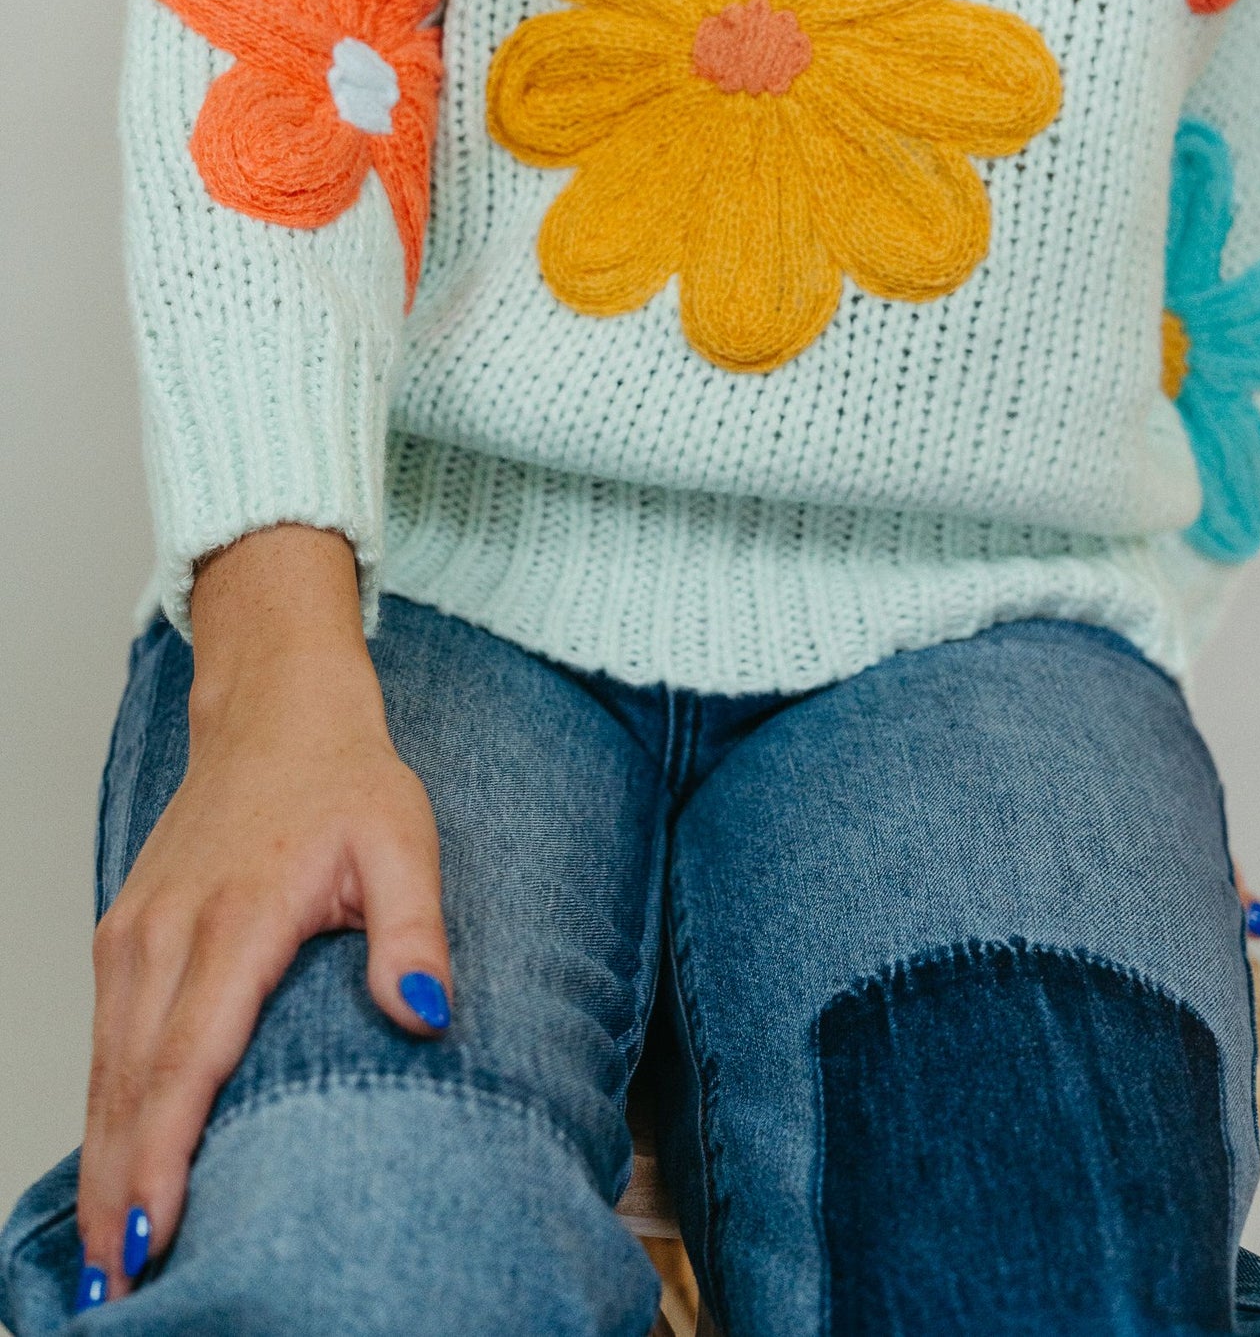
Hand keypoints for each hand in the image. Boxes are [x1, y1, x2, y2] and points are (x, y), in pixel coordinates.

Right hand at [74, 527, 450, 1306]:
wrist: (277, 710)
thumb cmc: (344, 777)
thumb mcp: (405, 838)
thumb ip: (416, 930)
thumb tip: (430, 1017)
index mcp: (238, 917)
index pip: (190, 1057)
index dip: (167, 1157)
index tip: (154, 1241)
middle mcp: (169, 932)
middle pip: (131, 1084)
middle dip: (120, 1195)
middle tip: (117, 1298)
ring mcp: (137, 934)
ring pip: (107, 1070)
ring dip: (103, 1167)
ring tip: (106, 1265)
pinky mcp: (125, 935)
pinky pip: (104, 1040)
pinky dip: (102, 1113)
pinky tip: (110, 1170)